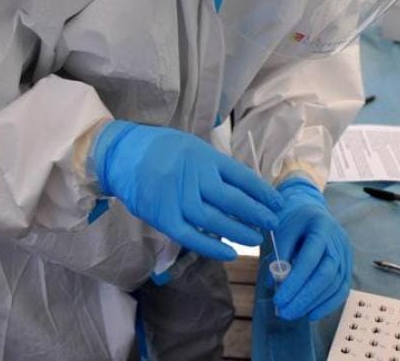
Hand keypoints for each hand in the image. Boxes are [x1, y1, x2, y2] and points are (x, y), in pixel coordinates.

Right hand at [91, 121, 282, 260]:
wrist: (121, 153)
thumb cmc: (163, 150)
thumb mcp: (194, 147)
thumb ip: (216, 167)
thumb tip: (246, 190)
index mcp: (205, 157)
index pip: (242, 177)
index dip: (263, 192)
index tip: (278, 203)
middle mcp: (194, 177)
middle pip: (232, 200)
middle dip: (257, 213)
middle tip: (273, 223)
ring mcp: (177, 198)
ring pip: (214, 219)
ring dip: (238, 231)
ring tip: (256, 238)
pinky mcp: (162, 216)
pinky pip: (190, 236)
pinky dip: (210, 247)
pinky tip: (229, 252)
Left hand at [272, 178, 351, 320]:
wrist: (312, 213)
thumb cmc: (295, 222)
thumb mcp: (283, 229)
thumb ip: (279, 254)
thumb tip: (276, 282)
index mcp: (321, 226)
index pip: (310, 258)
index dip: (295, 282)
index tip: (279, 299)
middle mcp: (338, 240)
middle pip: (326, 274)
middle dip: (304, 297)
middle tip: (285, 312)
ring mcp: (346, 254)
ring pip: (335, 284)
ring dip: (313, 303)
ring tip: (293, 314)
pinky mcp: (348, 266)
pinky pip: (342, 289)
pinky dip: (328, 304)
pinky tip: (312, 314)